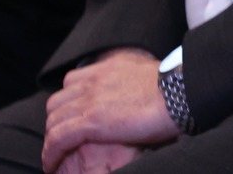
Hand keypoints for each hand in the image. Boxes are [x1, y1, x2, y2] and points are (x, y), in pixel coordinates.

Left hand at [41, 49, 175, 172]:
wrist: (182, 92)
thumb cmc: (176, 88)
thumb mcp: (149, 77)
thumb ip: (133, 82)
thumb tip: (138, 95)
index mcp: (108, 68)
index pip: (72, 82)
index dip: (68, 102)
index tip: (73, 118)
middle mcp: (94, 80)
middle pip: (57, 103)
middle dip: (56, 123)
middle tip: (63, 141)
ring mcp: (91, 100)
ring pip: (53, 122)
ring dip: (51, 141)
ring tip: (55, 157)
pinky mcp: (91, 121)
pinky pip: (58, 139)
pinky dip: (50, 153)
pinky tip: (52, 164)